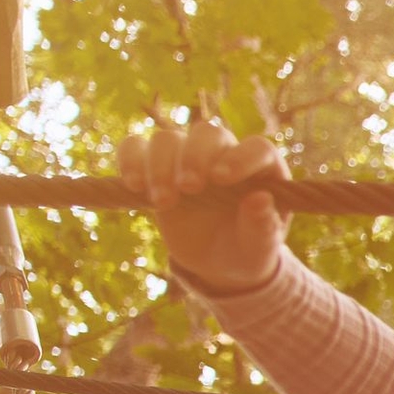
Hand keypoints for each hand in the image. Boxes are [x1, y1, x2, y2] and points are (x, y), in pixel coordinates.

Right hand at [118, 113, 286, 293]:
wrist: (217, 259)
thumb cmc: (247, 249)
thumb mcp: (259, 247)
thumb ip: (263, 226)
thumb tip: (261, 200)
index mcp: (262, 169)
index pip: (257, 149)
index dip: (240, 157)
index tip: (222, 178)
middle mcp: (225, 154)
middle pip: (207, 134)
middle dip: (195, 157)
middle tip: (189, 188)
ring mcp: (189, 156)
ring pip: (168, 138)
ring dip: (160, 165)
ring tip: (163, 202)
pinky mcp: (157, 165)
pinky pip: (135, 146)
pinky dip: (130, 159)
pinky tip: (134, 186)